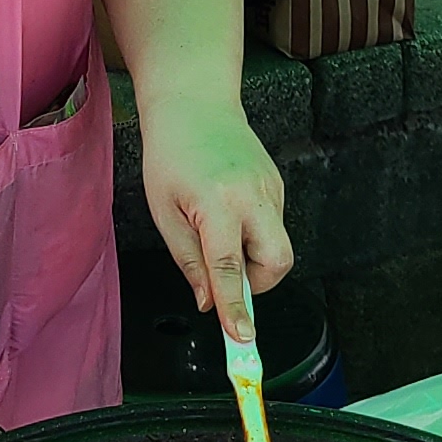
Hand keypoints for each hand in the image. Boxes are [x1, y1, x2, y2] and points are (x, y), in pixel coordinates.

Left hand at [140, 98, 293, 340]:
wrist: (195, 102)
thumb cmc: (170, 154)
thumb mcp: (164, 211)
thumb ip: (188, 259)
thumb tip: (208, 301)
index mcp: (216, 203)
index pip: (229, 267)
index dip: (236, 307)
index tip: (242, 338)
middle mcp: (252, 196)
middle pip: (278, 261)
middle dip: (259, 285)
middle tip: (228, 279)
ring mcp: (270, 189)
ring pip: (277, 246)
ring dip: (252, 258)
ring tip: (216, 230)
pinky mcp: (277, 186)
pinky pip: (273, 226)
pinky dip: (254, 236)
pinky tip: (228, 213)